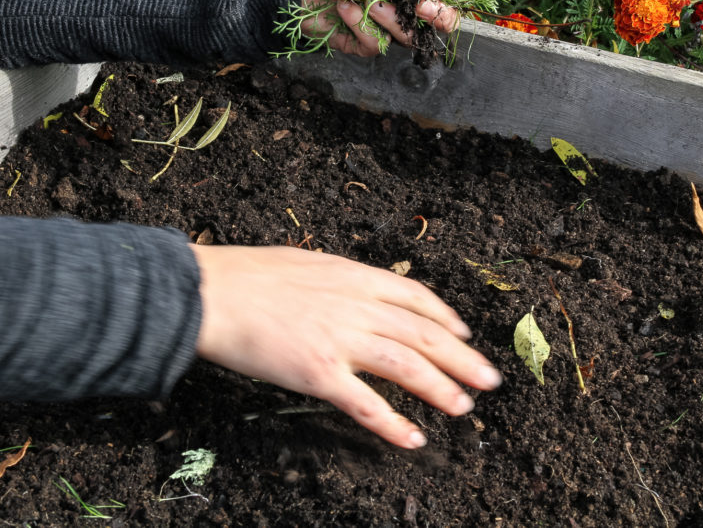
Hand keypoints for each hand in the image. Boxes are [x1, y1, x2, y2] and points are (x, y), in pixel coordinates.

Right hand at [191, 244, 501, 448]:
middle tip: (490, 379)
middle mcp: (357, 307)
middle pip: (425, 334)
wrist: (213, 293)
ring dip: (442, 389)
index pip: (415, 296)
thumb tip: (356, 288)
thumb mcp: (307, 262)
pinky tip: (413, 439)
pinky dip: (394, 425)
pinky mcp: (319, 374)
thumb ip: (339, 279)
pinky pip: (367, 405)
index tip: (463, 333)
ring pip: (408, 367)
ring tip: (465, 408)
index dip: (445, 317)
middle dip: (463, 358)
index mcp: (354, 276)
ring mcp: (341, 341)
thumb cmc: (249, 275)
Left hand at [299, 0, 459, 55]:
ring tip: (366, 0)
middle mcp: (397, 4)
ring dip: (388, 19)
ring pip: (404, 36)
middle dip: (431, 17)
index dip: (448, 0)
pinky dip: (361, 28)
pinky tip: (345, 10)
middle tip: (419, 7)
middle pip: (433, 24)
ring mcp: (379, 25)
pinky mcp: (358, 41)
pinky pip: (374, 45)